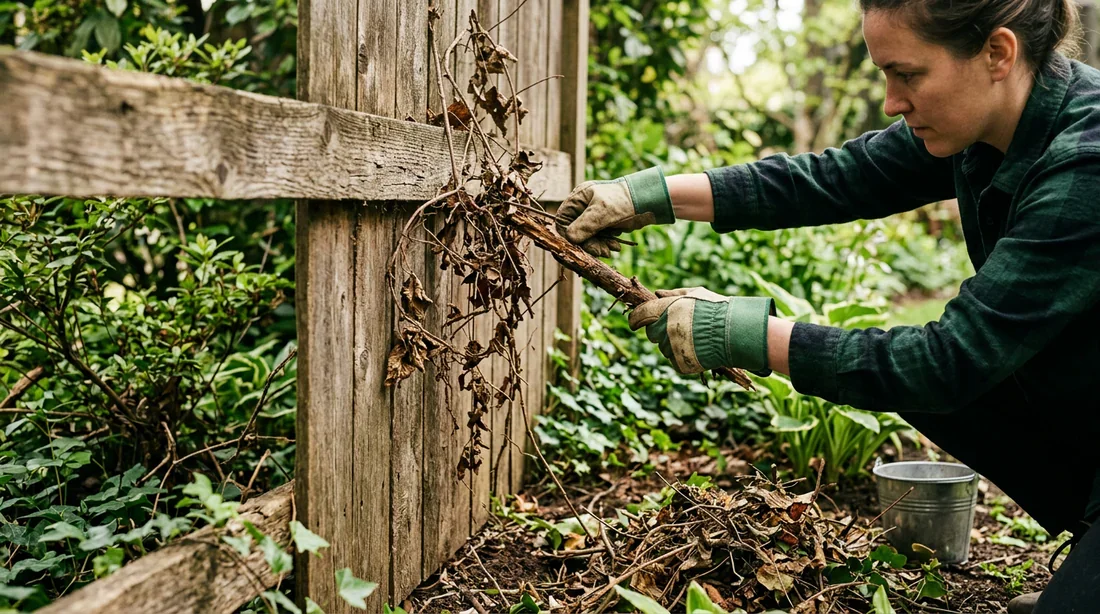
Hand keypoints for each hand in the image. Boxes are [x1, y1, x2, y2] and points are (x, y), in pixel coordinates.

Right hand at [556, 166, 674, 257]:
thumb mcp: (602, 213)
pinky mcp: (603, 224)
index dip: (568, 236)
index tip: (579, 247)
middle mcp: (583, 207)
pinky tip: (616, 247)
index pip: (562, 220)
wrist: (649, 202)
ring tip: (612, 249)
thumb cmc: (624, 201)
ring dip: (598, 246)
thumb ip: (584, 226)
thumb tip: (569, 239)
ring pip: (587, 238)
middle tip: (602, 252)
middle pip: (575, 232)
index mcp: (578, 198)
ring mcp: (593, 216)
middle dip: (588, 244)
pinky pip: (598, 239)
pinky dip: (605, 245)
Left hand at [627, 287, 774, 374]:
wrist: (736, 333)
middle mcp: (665, 329)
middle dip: (659, 330)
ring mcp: (672, 348)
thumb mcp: (696, 294)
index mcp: (666, 310)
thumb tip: (657, 293)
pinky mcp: (680, 364)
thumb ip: (674, 294)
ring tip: (693, 337)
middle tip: (676, 327)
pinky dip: (681, 356)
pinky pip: (674, 360)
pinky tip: (696, 349)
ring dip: (671, 343)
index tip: (633, 322)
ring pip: (663, 348)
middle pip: (651, 333)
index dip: (634, 319)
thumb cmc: (717, 309)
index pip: (639, 315)